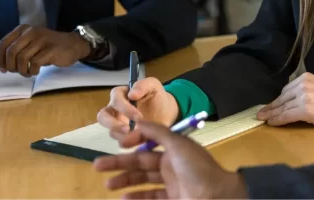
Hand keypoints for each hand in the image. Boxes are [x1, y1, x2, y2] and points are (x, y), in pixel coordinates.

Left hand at [0, 25, 90, 76]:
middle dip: (10, 66)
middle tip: (16, 72)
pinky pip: (34, 63)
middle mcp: (31, 32)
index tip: (2, 68)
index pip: (3, 43)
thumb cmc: (48, 47)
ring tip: (27, 73)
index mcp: (23, 29)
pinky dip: (32, 71)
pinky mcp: (51, 49)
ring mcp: (42, 40)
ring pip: (22, 58)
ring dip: (21, 70)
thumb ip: (15, 50)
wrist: (72, 45)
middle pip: (11, 52)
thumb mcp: (30, 44)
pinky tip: (35, 71)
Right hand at [94, 120, 247, 198]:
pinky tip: (123, 198)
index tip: (118, 144)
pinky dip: (136, 198)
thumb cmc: (196, 168)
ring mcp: (172, 185)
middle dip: (120, 163)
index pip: (149, 143)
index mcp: (174, 149)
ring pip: (143, 182)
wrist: (216, 195)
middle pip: (141, 163)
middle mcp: (171, 165)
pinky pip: (150, 198)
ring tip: (107, 185)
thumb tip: (138, 122)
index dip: (133, 142)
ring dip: (125, 182)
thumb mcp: (178, 143)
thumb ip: (157, 131)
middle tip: (97, 166)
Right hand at [97, 78, 179, 141]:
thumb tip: (131, 94)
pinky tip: (140, 143)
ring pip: (111, 131)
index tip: (138, 116)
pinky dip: (129, 143)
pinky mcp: (124, 137)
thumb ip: (143, 85)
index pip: (115, 99)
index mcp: (120, 94)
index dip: (124, 108)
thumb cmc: (156, 97)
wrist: (166, 113)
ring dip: (122, 136)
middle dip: (113, 124)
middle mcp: (114, 110)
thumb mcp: (153, 86)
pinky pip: (121, 142)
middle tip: (127, 130)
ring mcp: (117, 124)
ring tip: (137, 138)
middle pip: (103, 117)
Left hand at [257, 72, 313, 130]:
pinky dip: (278, 120)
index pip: (286, 90)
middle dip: (272, 107)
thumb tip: (287, 103)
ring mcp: (304, 96)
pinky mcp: (305, 109)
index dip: (277, 100)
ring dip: (272, 114)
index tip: (269, 106)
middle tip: (261, 113)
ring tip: (264, 119)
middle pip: (282, 97)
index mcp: (306, 77)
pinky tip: (272, 123)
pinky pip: (286, 115)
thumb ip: (304, 92)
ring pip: (283, 107)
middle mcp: (303, 84)